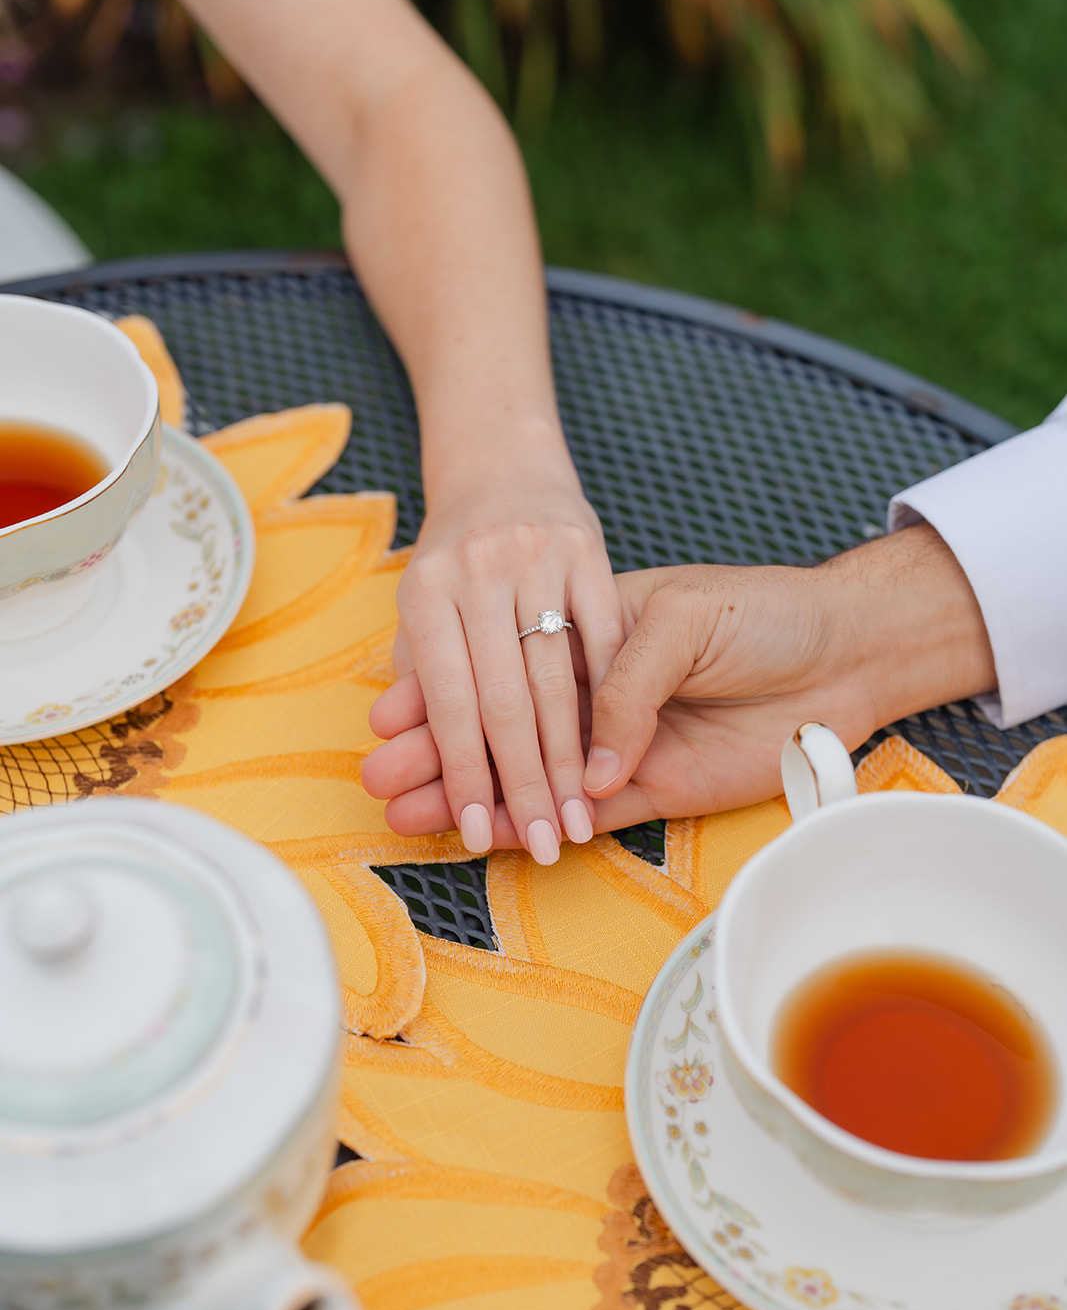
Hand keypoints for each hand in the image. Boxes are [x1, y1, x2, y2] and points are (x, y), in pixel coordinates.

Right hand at [364, 526, 995, 839]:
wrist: (843, 654)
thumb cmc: (764, 613)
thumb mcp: (684, 617)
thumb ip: (626, 679)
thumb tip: (589, 762)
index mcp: (585, 629)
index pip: (499, 662)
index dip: (442, 688)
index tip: (389, 715)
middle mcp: (589, 688)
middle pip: (497, 726)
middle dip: (435, 750)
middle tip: (378, 778)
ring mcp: (614, 744)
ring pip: (525, 776)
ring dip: (467, 795)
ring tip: (405, 814)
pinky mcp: (648, 789)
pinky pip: (579, 813)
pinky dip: (533, 825)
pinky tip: (480, 835)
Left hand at [388, 427, 622, 860]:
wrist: (503, 465)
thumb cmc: (456, 554)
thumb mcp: (422, 604)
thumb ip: (420, 674)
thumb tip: (402, 752)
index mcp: (426, 592)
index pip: (450, 705)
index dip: (464, 776)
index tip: (479, 835)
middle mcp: (479, 571)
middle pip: (506, 701)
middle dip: (527, 784)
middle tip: (545, 844)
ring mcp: (538, 557)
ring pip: (561, 678)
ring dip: (574, 760)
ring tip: (580, 817)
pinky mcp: (590, 549)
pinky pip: (606, 640)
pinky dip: (616, 701)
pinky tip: (618, 752)